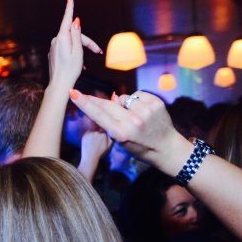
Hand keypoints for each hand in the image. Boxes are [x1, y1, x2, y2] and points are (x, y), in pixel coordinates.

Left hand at [46, 0, 101, 92]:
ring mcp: (53, 47)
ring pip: (70, 43)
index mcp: (62, 38)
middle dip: (86, 42)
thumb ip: (77, 35)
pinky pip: (66, 50)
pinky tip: (78, 66)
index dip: (70, 8)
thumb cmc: (70, 70)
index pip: (67, 19)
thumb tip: (75, 22)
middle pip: (73, 35)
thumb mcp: (78, 51)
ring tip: (84, 64)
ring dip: (80, 50)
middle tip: (98, 51)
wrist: (59, 85)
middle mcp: (56, 40)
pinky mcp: (53, 54)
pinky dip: (73, 54)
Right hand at [67, 90, 188, 171]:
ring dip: (124, 104)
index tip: (73, 93)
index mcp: (122, 134)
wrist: (167, 148)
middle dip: (96, 100)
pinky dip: (138, 101)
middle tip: (83, 95)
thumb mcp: (122, 141)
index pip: (99, 115)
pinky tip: (143, 111)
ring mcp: (146, 111)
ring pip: (124, 98)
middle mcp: (133, 121)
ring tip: (134, 116)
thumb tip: (111, 98)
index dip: (84, 103)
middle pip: (108, 103)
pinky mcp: (156, 103)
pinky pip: (138, 95)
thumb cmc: (141, 147)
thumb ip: (113, 122)